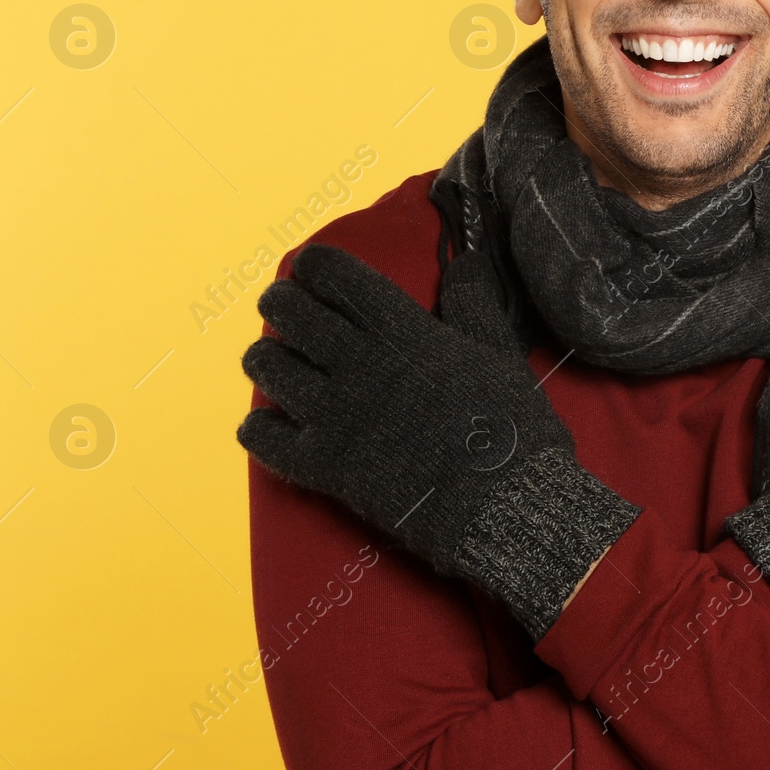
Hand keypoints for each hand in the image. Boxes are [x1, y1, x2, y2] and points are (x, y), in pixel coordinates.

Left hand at [238, 243, 637, 639]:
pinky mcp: (324, 466)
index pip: (333, 275)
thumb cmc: (511, 430)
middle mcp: (359, 364)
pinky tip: (271, 422)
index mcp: (402, 331)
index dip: (314, 265)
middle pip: (288, 312)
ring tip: (278, 360)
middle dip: (282, 303)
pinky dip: (259, 426)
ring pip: (267, 367)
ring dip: (266, 357)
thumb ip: (475, 303)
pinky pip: (262, 437)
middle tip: (287, 308)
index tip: (313, 269)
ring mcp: (336, 416)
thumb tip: (465, 261)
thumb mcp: (502, 355)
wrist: (505, 508)